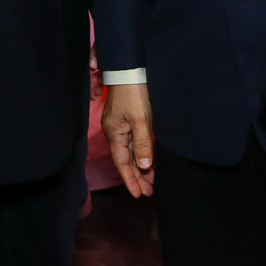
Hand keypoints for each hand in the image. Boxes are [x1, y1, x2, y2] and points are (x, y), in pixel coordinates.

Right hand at [102, 82, 154, 196]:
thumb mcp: (141, 120)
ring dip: (140, 167)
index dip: (131, 180)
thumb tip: (144, 166)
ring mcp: (119, 126)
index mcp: (115, 134)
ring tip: (150, 182)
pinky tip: (146, 161)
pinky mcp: (126, 119)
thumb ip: (143, 144)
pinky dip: (140, 154)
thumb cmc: (134, 94)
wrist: (129, 70)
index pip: (122, 163)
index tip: (139, 195)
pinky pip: (132, 143)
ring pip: (130, 152)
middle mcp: (115, 132)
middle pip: (125, 160)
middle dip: (137, 177)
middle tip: (148, 192)